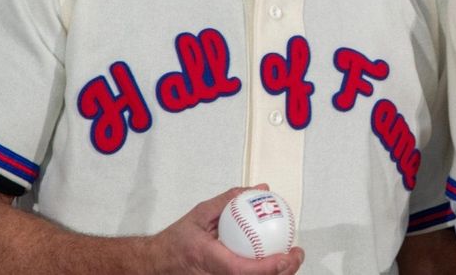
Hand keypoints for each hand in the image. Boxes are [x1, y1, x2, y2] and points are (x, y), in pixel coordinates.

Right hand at [146, 186, 303, 273]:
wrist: (159, 263)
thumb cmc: (176, 242)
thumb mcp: (200, 213)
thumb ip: (230, 200)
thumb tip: (259, 189)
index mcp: (210, 259)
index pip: (243, 269)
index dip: (270, 266)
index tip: (287, 255)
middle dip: (283, 272)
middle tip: (296, 253)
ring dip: (277, 273)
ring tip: (291, 258)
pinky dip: (264, 271)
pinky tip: (275, 260)